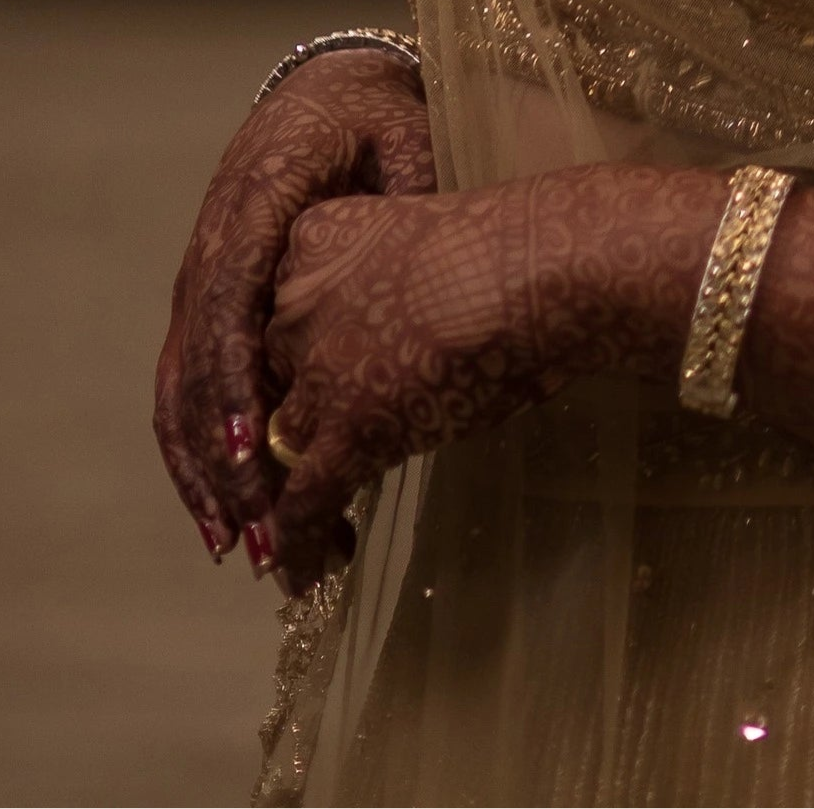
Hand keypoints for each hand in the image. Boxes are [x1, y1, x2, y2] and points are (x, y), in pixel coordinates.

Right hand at [154, 46, 436, 569]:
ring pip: (179, 393)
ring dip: (204, 475)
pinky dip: (199, 453)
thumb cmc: (373, 115)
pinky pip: (188, 388)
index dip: (236, 384)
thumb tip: (427, 249)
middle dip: (222, 460)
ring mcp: (199, 280)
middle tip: (260, 535)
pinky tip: (227, 512)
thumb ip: (406, 187)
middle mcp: (210, 248)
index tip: (256, 452)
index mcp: (253, 203)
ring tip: (240, 548)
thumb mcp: (401, 133)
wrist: (325, 88)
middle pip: (197, 369)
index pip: (230, 306)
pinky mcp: (205, 306)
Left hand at [258, 169, 723, 590]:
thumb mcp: (423, 239)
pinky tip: (307, 575)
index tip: (318, 389)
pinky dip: (300, 544)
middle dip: (293, 430)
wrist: (539, 265)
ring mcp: (315, 371)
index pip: (287, 314)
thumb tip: (411, 336)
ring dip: (286, 500)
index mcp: (313, 241)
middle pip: (274, 382)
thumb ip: (392, 286)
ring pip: (280, 449)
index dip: (303, 360)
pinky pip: (305, 501)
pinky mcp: (343, 430)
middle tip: (310, 469)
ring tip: (297, 545)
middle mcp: (294, 304)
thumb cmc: (512, 245)